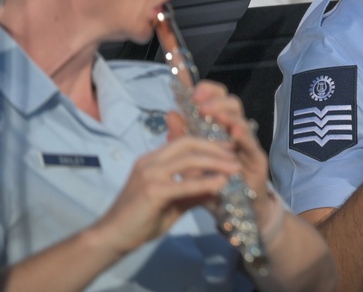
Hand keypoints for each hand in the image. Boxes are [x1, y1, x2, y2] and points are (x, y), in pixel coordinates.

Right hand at [87, 118, 239, 257]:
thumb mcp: (172, 202)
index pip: (184, 142)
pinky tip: (221, 184)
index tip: (228, 148)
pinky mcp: (152, 190)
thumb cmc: (139, 221)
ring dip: (216, 162)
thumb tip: (219, 185)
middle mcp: (150, 161)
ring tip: (234, 167)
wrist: (111, 237)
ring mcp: (150, 174)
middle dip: (215, 147)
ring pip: (189, 159)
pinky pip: (184, 184)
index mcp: (152, 160)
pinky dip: (205, 183)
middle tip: (234, 154)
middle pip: (188, 144)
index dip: (208, 143)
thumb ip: (193, 192)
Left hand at [186, 81, 273, 226]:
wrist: (237, 216)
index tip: (192, 89)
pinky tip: (232, 132)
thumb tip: (170, 113)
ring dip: (227, 114)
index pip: (216, 102)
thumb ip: (184, 140)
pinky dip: (242, 136)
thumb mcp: (194, 164)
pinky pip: (251, 145)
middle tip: (199, 99)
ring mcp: (248, 146)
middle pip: (232, 104)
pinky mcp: (257, 161)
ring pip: (242, 120)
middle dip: (216, 98)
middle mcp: (236, 134)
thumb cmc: (216, 189)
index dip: (207, 91)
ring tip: (213, 111)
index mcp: (220, 131)